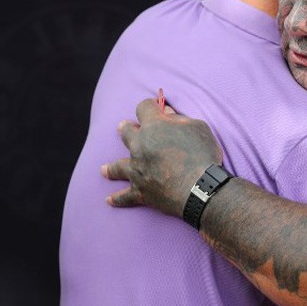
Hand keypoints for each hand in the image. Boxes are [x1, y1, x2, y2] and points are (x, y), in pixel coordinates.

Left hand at [102, 98, 223, 217]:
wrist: (199, 188)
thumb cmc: (202, 154)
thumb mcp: (198, 128)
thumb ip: (180, 119)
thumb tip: (167, 113)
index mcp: (153, 126)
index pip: (144, 107)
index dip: (150, 105)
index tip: (154, 106)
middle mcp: (139, 145)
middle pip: (126, 133)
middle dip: (126, 129)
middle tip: (123, 127)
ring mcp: (136, 169)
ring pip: (118, 166)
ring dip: (111, 167)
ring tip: (104, 169)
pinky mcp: (139, 190)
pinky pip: (125, 196)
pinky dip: (118, 199)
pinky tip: (109, 200)